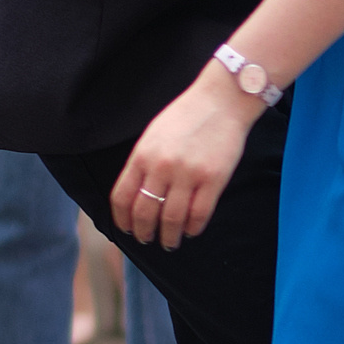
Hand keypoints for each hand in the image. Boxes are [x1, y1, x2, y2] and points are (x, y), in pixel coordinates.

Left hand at [110, 63, 259, 250]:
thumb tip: (137, 194)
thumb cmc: (186, 116)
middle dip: (144, 232)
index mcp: (142, 155)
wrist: (221, 101)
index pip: (122, 197)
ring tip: (170, 242)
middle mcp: (162, 167)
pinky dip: (193, 228)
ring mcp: (188, 174)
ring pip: (172, 218)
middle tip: (147, 239)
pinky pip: (199, 213)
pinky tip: (191, 231)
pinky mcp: (213, 180)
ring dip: (169, 236)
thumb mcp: (153, 135)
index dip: (122, 219)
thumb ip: (143, 163)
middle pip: (145, 212)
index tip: (126, 229)